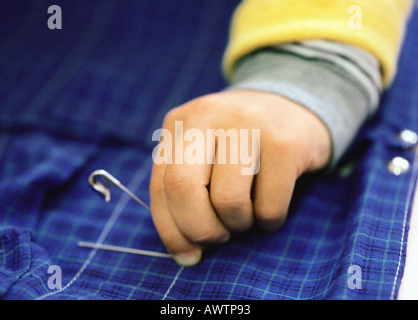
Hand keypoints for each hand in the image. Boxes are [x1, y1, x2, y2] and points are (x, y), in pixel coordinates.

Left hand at [149, 90, 330, 265]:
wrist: (291, 107)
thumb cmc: (241, 145)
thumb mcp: (204, 154)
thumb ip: (186, 192)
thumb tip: (185, 255)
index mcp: (179, 123)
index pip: (160, 186)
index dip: (171, 230)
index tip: (188, 254)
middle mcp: (208, 115)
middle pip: (183, 187)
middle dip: (199, 229)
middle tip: (219, 237)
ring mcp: (248, 124)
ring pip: (228, 201)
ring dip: (238, 225)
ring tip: (247, 215)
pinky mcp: (285, 142)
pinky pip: (269, 206)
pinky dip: (269, 222)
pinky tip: (271, 211)